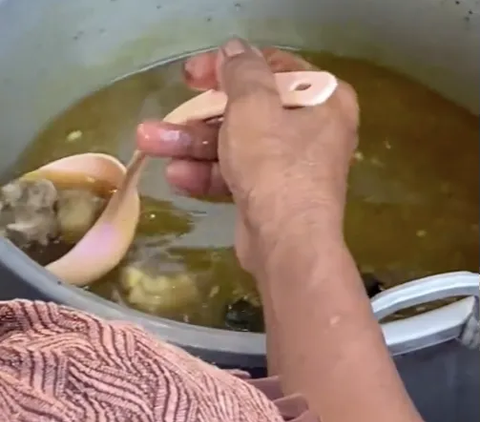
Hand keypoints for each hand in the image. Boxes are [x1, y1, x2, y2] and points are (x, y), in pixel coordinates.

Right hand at [137, 39, 358, 273]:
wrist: (287, 244)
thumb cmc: (275, 165)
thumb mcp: (254, 107)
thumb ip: (242, 71)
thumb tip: (234, 49)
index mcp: (323, 101)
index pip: (272, 69)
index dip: (228, 67)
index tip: (193, 73)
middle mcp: (311, 131)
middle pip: (248, 110)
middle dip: (199, 116)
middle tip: (167, 108)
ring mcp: (290, 165)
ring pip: (236, 145)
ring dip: (192, 145)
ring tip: (149, 143)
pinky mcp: (271, 194)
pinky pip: (237, 174)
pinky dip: (208, 173)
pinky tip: (176, 175)